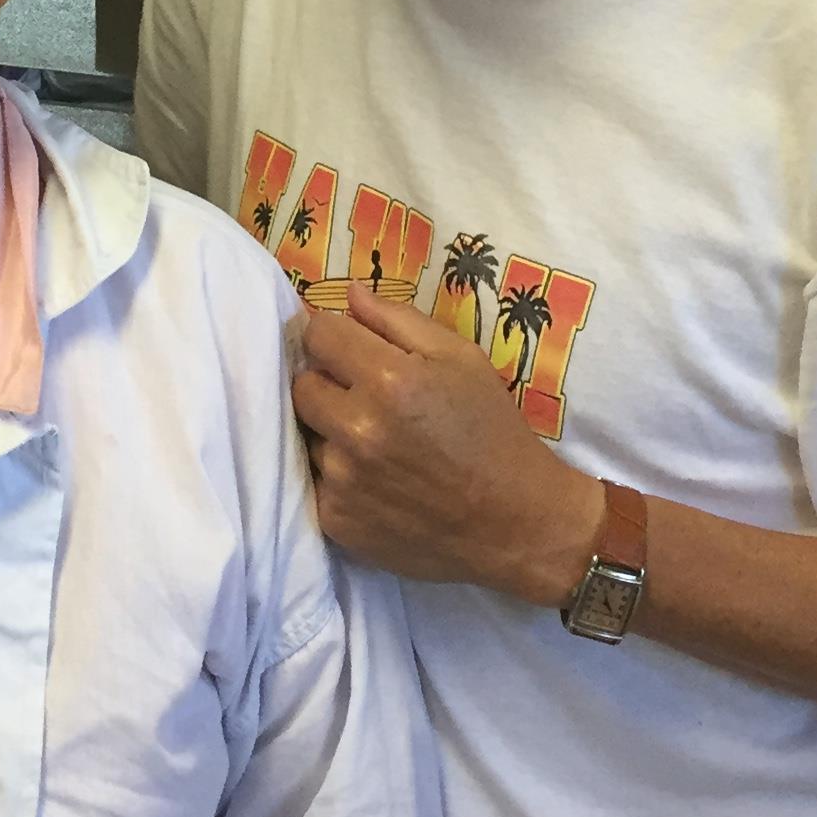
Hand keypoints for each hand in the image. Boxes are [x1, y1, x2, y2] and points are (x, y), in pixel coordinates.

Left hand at [292, 284, 603, 606]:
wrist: (514, 522)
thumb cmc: (492, 431)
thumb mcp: (462, 359)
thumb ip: (399, 320)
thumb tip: (349, 294)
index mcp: (389, 380)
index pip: (318, 335)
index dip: (334, 336)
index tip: (351, 349)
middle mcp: (358, 430)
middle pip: (301, 385)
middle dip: (328, 383)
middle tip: (365, 397)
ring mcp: (342, 481)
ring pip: (306, 435)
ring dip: (331, 432)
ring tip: (375, 443)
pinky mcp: (335, 521)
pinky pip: (314, 483)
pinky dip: (336, 478)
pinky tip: (374, 480)